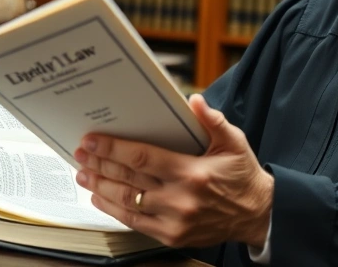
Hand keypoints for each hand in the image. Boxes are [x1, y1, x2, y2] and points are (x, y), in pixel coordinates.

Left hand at [74, 94, 273, 248]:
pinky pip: (135, 223)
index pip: (143, 158)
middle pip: (129, 179)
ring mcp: (174, 221)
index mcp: (193, 172)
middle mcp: (180, 198)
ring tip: (84, 173)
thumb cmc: (243, 176)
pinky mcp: (172, 236)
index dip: (113, 149)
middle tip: (81, 152)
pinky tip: (100, 198)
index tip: (93, 140)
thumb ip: (213, 120)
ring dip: (101, 187)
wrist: (257, 214)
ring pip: (127, 202)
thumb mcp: (234, 142)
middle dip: (100, 164)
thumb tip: (194, 100)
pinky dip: (114, 210)